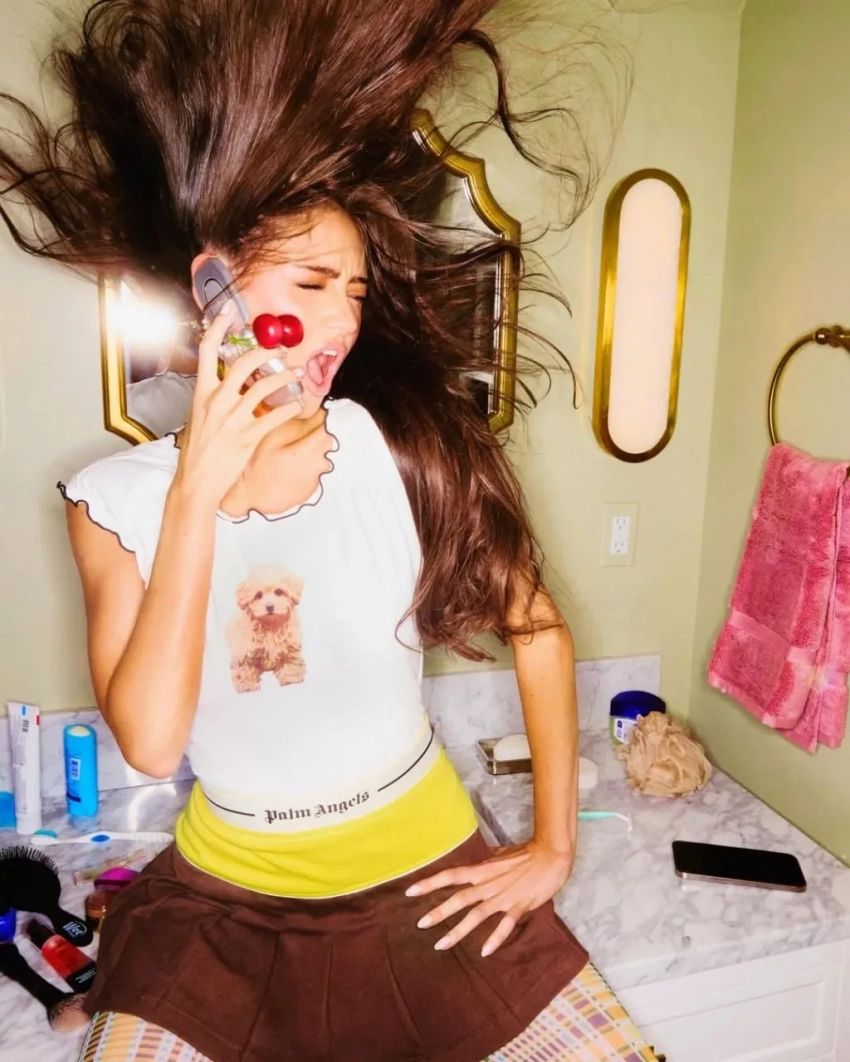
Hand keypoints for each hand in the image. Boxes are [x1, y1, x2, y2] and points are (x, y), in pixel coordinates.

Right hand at [174, 302, 304, 507]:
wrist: (195, 482)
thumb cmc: (197, 452)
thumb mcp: (198, 417)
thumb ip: (213, 398)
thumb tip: (230, 384)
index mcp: (201, 393)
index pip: (207, 351)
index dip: (219, 327)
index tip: (230, 311)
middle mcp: (217, 401)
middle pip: (243, 363)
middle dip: (265, 352)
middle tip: (281, 350)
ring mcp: (233, 418)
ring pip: (264, 387)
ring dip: (285, 377)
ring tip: (297, 374)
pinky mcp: (248, 436)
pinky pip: (275, 416)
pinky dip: (289, 407)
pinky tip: (297, 403)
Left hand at [406, 838, 573, 956]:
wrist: (552, 855)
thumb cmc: (527, 853)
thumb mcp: (501, 856)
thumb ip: (486, 863)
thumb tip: (476, 863)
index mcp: (483, 871)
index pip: (451, 875)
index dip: (430, 882)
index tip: (410, 891)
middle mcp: (489, 884)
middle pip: (459, 898)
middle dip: (439, 911)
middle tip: (419, 924)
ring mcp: (503, 896)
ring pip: (476, 915)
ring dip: (458, 930)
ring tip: (440, 945)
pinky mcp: (519, 905)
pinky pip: (505, 924)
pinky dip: (495, 937)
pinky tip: (484, 951)